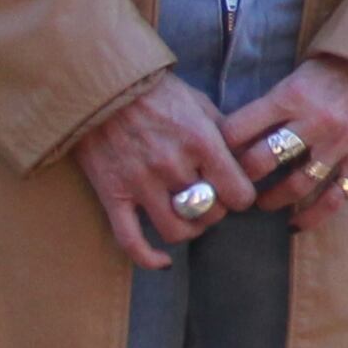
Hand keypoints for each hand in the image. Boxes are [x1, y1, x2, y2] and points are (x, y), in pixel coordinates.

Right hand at [71, 74, 250, 269]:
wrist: (102, 87)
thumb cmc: (156, 92)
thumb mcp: (200, 103)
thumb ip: (222, 132)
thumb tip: (245, 156)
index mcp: (201, 142)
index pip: (238, 193)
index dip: (242, 197)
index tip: (237, 193)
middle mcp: (173, 166)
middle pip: (210, 213)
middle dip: (216, 211)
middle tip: (211, 201)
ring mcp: (140, 184)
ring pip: (177, 231)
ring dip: (189, 230)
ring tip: (189, 217)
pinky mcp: (112, 195)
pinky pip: (130, 241)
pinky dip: (148, 257)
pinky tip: (163, 260)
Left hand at [219, 54, 347, 237]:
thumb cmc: (342, 67)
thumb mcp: (302, 74)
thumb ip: (276, 103)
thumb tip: (237, 135)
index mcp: (291, 95)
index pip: (238, 129)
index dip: (218, 148)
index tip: (212, 160)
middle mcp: (314, 120)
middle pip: (261, 161)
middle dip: (241, 178)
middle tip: (233, 186)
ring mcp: (342, 141)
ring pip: (295, 184)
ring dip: (272, 199)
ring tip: (263, 203)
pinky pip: (335, 196)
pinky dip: (313, 216)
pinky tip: (296, 224)